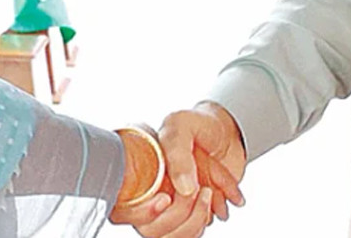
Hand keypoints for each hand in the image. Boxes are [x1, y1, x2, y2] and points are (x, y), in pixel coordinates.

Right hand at [111, 103, 246, 237]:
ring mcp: (167, 209)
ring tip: (210, 193)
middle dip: (179, 214)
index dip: (143, 212)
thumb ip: (177, 151)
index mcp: (135, 174)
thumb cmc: (198, 125)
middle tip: (200, 189)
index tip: (166, 198)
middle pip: (150, 230)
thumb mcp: (182, 124)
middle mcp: (148, 195)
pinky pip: (190, 234)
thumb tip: (183, 189)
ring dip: (195, 220)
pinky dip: (206, 220)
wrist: (227, 133)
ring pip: (171, 236)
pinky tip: (217, 202)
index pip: (123, 210)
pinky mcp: (187, 216)